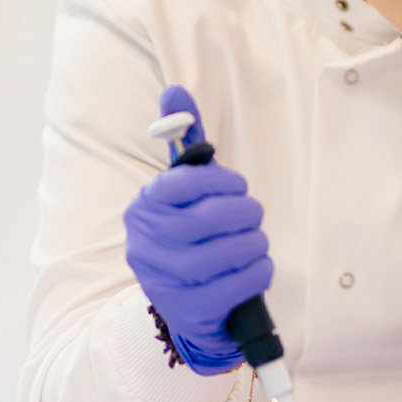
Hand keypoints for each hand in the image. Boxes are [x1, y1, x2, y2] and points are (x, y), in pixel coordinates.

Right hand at [123, 87, 271, 374]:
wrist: (191, 308)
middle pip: (206, 219)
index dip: (220, 181)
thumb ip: (184, 141)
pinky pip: (236, 285)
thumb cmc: (194, 238)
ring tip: (255, 241)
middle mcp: (145, 244)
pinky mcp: (189, 311)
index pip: (180, 183)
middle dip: (244, 212)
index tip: (236, 186)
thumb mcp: (187, 193)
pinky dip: (257, 272)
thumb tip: (174, 90)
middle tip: (254, 214)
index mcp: (144, 208)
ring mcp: (164, 282)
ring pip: (224, 253)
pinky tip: (256, 267)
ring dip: (253, 243)